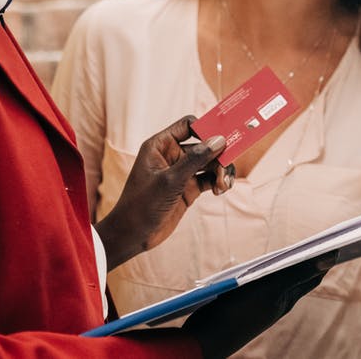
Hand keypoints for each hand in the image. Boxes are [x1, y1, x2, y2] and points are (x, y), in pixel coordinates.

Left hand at [95, 116, 231, 269]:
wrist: (133, 234)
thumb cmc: (142, 204)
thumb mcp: (170, 180)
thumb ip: (195, 160)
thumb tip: (219, 140)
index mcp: (160, 145)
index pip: (188, 125)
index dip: (206, 129)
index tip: (223, 140)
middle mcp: (172, 155)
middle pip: (204, 145)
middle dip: (218, 155)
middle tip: (227, 167)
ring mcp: (181, 172)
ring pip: (209, 163)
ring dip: (220, 171)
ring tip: (222, 185)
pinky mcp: (188, 188)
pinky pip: (208, 178)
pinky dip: (217, 182)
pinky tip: (219, 190)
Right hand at [182, 252, 335, 358]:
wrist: (206, 340)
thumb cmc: (238, 314)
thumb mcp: (270, 289)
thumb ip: (298, 273)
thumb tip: (330, 259)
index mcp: (286, 299)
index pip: (313, 276)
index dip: (325, 258)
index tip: (337, 240)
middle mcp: (276, 302)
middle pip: (299, 276)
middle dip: (310, 258)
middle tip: (322, 239)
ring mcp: (260, 303)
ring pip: (280, 279)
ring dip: (289, 263)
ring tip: (298, 247)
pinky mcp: (244, 303)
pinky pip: (262, 282)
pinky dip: (268, 270)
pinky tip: (263, 263)